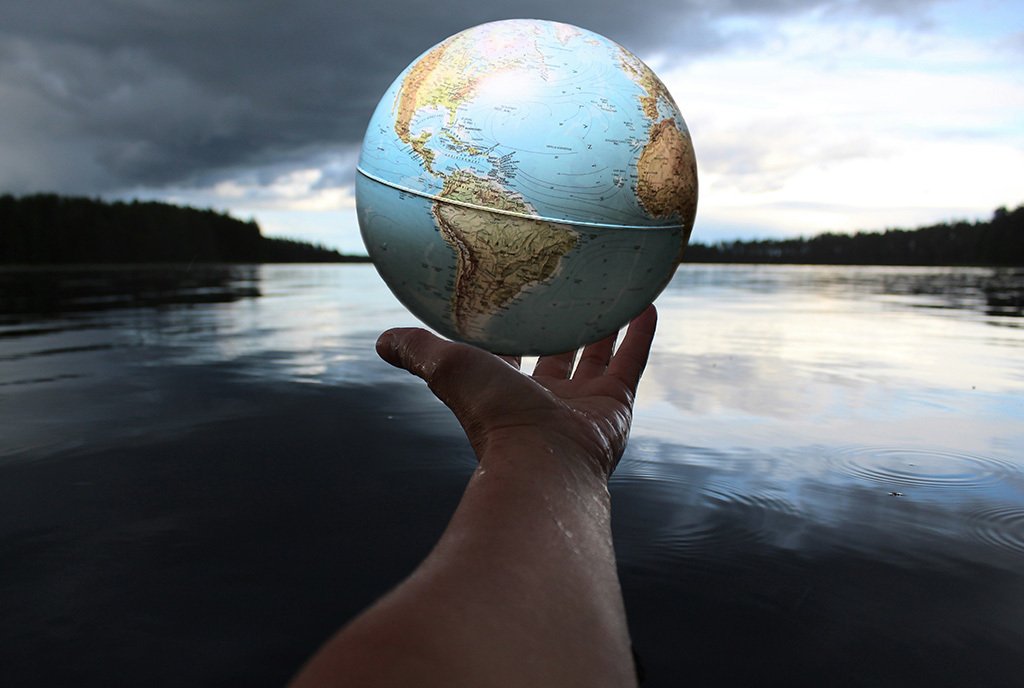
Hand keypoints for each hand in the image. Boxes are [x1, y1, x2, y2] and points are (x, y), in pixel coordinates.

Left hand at [375, 305, 656, 479]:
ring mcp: (582, 405)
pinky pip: (631, 363)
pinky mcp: (615, 406)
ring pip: (596, 357)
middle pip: (555, 356)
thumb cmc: (492, 414)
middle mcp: (544, 401)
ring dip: (604, 326)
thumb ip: (417, 351)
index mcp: (505, 392)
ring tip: (612, 293)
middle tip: (568, 292)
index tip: (512, 298)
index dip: (508, 330)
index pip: (507, 355)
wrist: (543, 460)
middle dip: (560, 327)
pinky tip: (644, 304)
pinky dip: (639, 335)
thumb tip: (381, 340)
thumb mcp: (448, 368)